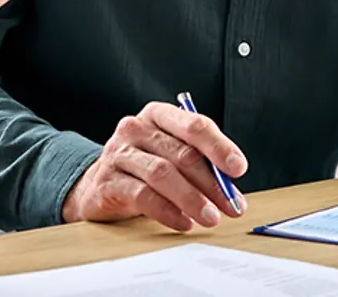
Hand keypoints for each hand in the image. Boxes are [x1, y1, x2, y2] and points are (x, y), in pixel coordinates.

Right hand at [62, 101, 247, 232]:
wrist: (99, 186)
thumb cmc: (144, 168)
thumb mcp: (171, 156)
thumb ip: (200, 165)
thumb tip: (231, 191)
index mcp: (157, 115)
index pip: (193, 125)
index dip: (219, 147)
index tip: (238, 169)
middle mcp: (135, 129)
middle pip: (181, 153)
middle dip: (211, 183)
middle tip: (231, 205)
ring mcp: (118, 154)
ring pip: (162, 174)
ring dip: (192, 199)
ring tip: (211, 218)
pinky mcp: (107, 182)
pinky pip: (142, 196)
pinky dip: (167, 211)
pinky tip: (184, 222)